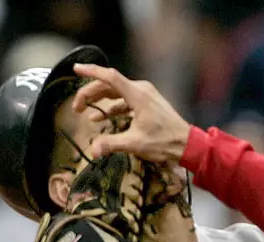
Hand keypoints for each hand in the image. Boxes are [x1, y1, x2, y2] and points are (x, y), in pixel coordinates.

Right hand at [72, 64, 190, 163]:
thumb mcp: (135, 144)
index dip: (91, 71)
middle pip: (109, 85)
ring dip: (100, 101)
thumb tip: (93, 150)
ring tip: (85, 112)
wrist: (188, 145)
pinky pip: (125, 100)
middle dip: (90, 94)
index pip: (110, 77)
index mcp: (137, 95)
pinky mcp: (148, 103)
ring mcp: (146, 95)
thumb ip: (112, 144)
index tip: (76, 69)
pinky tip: (102, 118)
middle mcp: (141, 90)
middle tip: (76, 107)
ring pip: (117, 93)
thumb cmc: (164, 142)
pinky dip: (113, 107)